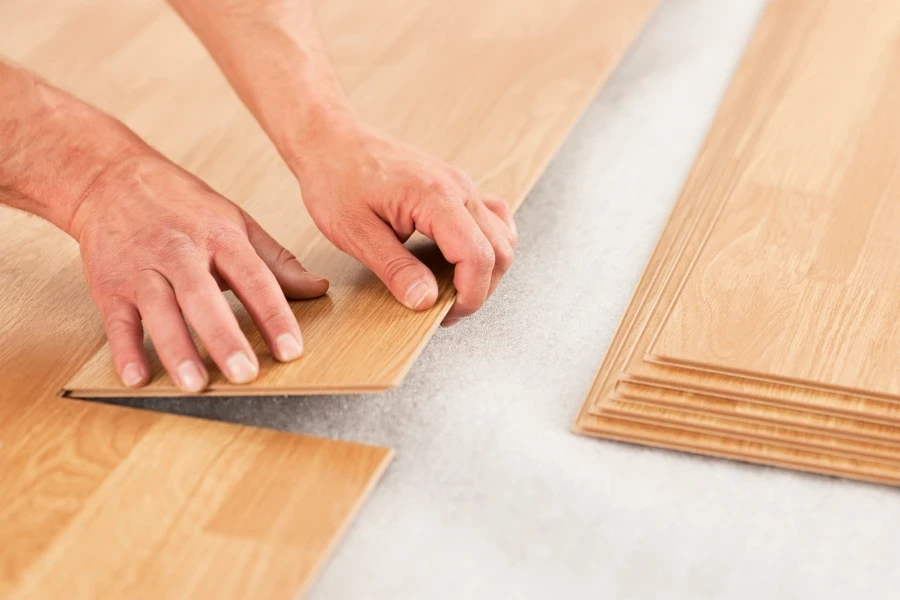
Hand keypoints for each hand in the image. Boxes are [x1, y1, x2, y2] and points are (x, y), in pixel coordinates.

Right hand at [70, 152, 328, 391]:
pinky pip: (117, 321)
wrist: (111, 179)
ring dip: (176, 348)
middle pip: (203, 297)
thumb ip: (277, 261)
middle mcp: (181, 252)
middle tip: (244, 374)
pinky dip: (125, 349)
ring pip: (159, 309)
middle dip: (224, 337)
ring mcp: (143, 269)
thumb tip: (319, 288)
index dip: (274, 315)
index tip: (291, 350)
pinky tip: (137, 377)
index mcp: (220, 237)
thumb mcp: (237, 222)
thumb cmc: (182, 205)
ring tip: (194, 383)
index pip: (254, 279)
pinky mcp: (109, 285)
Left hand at [292, 122, 517, 325]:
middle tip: (446, 309)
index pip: (478, 256)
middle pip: (499, 249)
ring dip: (487, 270)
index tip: (447, 315)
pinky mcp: (456, 187)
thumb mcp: (356, 233)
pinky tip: (464, 260)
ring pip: (502, 236)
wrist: (331, 140)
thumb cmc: (336, 178)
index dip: (470, 296)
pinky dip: (489, 245)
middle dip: (479, 289)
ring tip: (454, 289)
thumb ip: (395, 269)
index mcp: (435, 197)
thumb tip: (425, 301)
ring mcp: (461, 185)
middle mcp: (458, 188)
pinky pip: (493, 218)